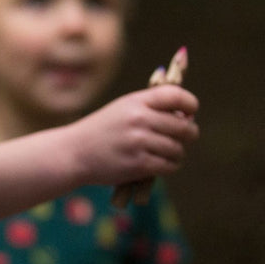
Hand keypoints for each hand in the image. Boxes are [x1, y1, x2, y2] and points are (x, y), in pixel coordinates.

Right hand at [68, 85, 199, 187]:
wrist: (73, 153)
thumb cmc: (102, 130)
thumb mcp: (123, 109)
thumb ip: (151, 108)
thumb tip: (188, 117)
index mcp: (137, 102)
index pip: (177, 96)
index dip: (190, 105)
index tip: (190, 112)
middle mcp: (139, 120)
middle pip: (184, 127)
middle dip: (189, 134)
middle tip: (183, 139)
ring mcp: (138, 142)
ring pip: (178, 149)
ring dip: (178, 154)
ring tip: (169, 154)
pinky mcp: (137, 164)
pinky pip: (169, 166)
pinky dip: (170, 167)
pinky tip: (162, 165)